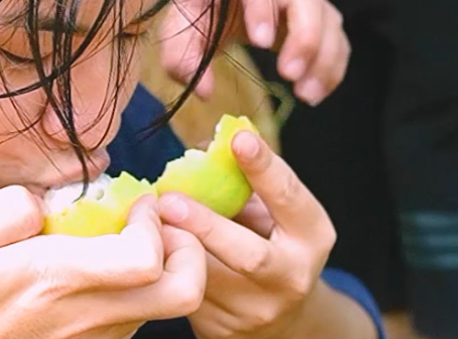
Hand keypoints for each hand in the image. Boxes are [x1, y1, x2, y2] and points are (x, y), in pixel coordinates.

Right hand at [0, 186, 206, 338]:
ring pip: (159, 311)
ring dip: (161, 272)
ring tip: (129, 244)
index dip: (156, 223)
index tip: (138, 203)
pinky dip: (136, 295)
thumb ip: (6, 206)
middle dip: (188, 251)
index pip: (145, 258)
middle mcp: (81, 318)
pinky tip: (104, 274)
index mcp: (51, 279)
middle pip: (179, 295)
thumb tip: (48, 198)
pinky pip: (130, 325)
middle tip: (161, 226)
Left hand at [157, 130, 336, 338]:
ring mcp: (258, 311)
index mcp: (311, 235)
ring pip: (207, 279)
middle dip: (206, 226)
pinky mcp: (224, 331)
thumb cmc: (267, 241)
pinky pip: (186, 295)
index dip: (264, 167)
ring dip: (172, 248)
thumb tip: (199, 148)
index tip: (238, 138)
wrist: (280, 318)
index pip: (289, 197)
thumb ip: (243, 183)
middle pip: (249, 255)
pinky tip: (147, 250)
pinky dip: (164, 268)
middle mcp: (292, 277)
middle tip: (168, 200)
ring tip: (147, 223)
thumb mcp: (270, 211)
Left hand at [159, 0, 348, 104]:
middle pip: (307, 1)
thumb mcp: (183, 23)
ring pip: (330, 23)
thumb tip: (203, 91)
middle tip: (290, 74)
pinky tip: (316, 93)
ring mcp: (309, 3)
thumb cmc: (209, 5)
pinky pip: (339, 43)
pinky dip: (333, 69)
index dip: (263, 10)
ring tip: (306, 95)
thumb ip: (182, 55)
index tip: (262, 42)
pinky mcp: (324, 23)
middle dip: (304, 37)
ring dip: (324, 60)